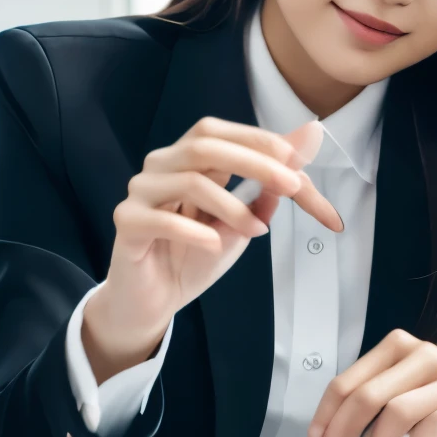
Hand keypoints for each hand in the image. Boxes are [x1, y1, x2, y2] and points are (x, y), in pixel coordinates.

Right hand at [83, 117, 340, 382]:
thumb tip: (309, 139)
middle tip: (292, 185)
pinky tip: (214, 246)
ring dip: (232, 206)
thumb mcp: (244, 221)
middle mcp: (161, 166)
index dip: (261, 142)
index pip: (222, 134)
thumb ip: (270, 186)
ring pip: (190, 180)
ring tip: (257, 231)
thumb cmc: (196, 256)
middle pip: (205, 146)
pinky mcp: (127, 223)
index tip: (300, 162)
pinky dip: (195, 231)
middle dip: (256, 162)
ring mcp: (141, 192)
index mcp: (187, 159)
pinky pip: (161, 219)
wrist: (154, 302)